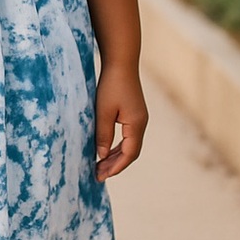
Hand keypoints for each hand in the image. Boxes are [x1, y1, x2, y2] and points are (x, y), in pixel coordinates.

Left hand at [94, 65, 147, 181]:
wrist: (121, 62)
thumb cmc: (111, 85)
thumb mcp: (103, 111)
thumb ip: (103, 134)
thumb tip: (101, 156)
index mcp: (136, 125)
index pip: (129, 154)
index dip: (116, 167)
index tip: (101, 176)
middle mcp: (141, 124)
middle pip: (130, 152)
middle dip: (115, 165)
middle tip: (98, 174)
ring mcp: (139, 118)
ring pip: (129, 145)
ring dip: (116, 156)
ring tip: (100, 165)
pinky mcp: (134, 113)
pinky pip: (128, 136)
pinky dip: (117, 145)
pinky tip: (106, 149)